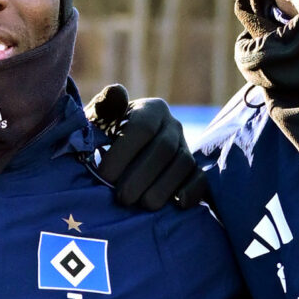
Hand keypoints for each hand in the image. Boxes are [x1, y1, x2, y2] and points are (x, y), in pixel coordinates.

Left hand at [90, 84, 207, 209]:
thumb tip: (116, 92)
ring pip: (182, 165)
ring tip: (141, 206)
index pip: (142, 128)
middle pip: (164, 149)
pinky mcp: (194, 168)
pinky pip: (200, 178)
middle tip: (122, 198)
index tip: (104, 176)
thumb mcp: (99, 122)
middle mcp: (172, 125)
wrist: (123, 154)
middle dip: (142, 176)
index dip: (124, 153)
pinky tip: (178, 205)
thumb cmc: (105, 138)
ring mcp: (185, 146)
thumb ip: (104, 109)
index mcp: (150, 109)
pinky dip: (192, 191)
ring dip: (162, 188)